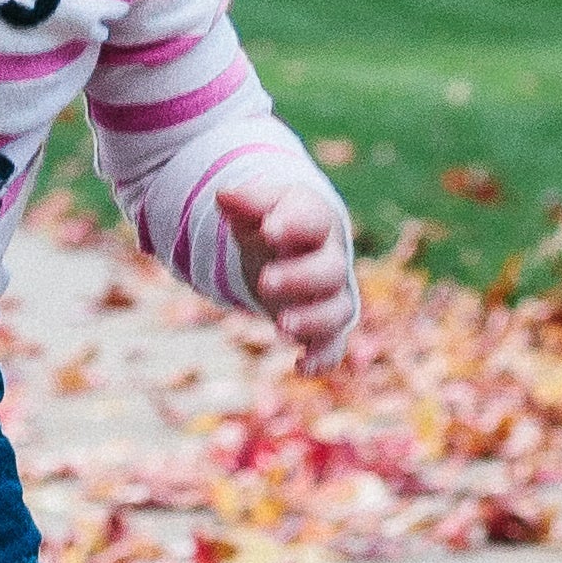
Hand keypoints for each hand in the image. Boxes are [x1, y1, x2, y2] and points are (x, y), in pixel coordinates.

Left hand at [216, 148, 357, 362]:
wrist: (291, 250)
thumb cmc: (273, 226)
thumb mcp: (257, 210)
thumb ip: (246, 202)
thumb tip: (223, 195)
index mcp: (316, 221)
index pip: (313, 219)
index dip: (293, 224)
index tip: (268, 230)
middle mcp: (331, 259)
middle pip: (330, 269)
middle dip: (299, 277)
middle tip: (265, 282)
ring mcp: (331, 295)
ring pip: (338, 310)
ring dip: (312, 319)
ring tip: (281, 326)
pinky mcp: (327, 327)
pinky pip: (334, 345)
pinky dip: (323, 357)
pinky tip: (301, 367)